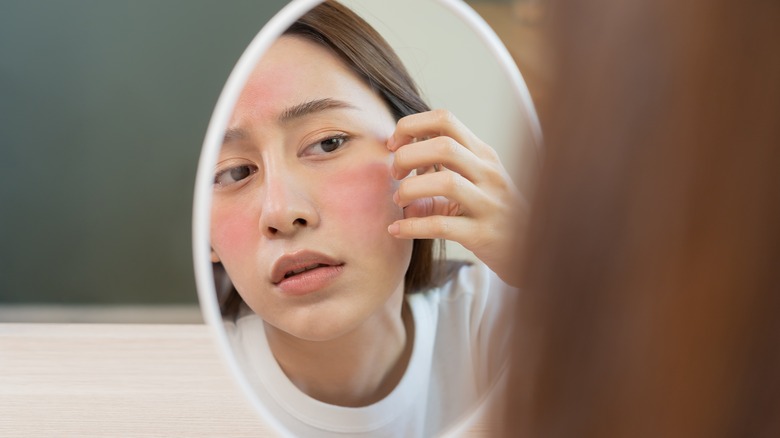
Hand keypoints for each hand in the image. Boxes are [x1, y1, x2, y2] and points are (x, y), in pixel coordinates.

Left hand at [386, 109, 526, 285]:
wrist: (530, 249)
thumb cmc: (492, 212)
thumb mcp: (473, 183)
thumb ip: (439, 170)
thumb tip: (398, 167)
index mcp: (482, 154)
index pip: (445, 119)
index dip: (411, 126)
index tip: (393, 145)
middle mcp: (489, 173)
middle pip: (443, 146)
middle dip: (408, 156)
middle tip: (395, 174)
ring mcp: (489, 203)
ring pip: (446, 182)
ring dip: (410, 189)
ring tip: (398, 201)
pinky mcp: (483, 234)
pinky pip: (442, 226)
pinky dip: (412, 226)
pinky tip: (396, 230)